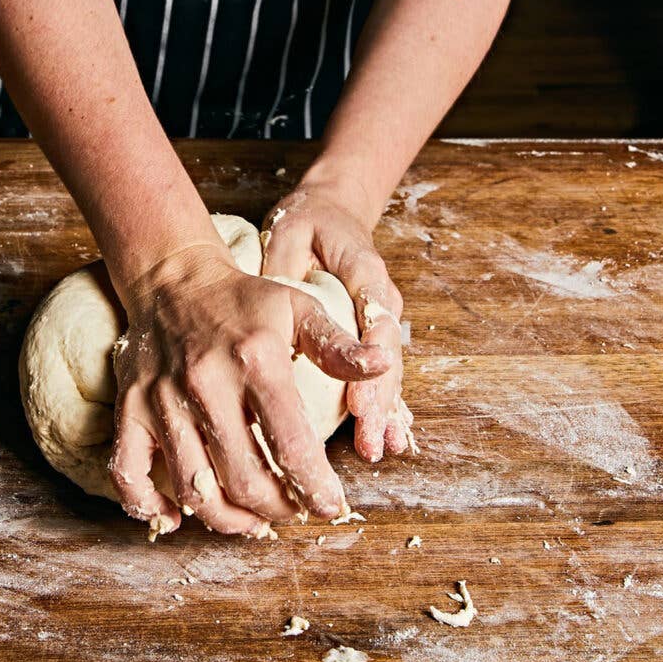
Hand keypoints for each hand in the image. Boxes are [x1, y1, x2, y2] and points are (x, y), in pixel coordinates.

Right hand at [108, 244, 390, 538]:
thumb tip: (382, 366)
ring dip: (229, 519)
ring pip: (193, 486)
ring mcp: (162, 400)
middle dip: (277, 509)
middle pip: (244, 478)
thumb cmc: (243, 300)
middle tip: (293, 511)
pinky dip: (149, 506)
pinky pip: (128, 472)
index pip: (291, 444)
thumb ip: (338, 346)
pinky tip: (176, 517)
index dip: (315, 487)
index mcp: (256, 361)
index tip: (330, 507)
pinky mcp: (130, 408)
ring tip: (253, 521)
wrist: (173, 279)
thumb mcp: (299, 308)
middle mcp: (206, 384)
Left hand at [261, 180, 415, 463]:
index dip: (370, 367)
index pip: (375, 323)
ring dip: (385, 412)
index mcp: (365, 272)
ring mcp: (381, 319)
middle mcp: (381, 299)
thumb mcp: (291, 232)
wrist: (332, 212)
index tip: (360, 401)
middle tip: (368, 439)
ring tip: (376, 449)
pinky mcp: (373, 334)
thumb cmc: (307, 223)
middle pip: (387, 358)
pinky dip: (384, 406)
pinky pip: (382, 374)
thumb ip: (286, 265)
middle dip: (379, 402)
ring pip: (389, 371)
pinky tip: (384, 439)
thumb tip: (273, 301)